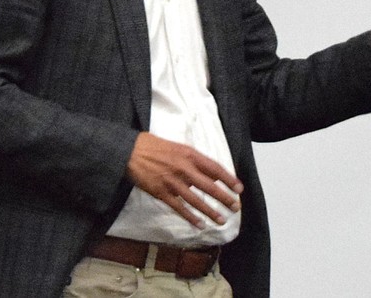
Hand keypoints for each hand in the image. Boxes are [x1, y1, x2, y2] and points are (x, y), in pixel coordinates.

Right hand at [126, 132, 243, 226]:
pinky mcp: (161, 193)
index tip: (239, 188)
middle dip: (224, 198)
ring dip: (210, 211)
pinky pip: (179, 207)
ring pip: (196, 200)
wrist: (131, 151)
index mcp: (190, 155)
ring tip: (221, 220)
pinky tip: (199, 224)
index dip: (229, 179)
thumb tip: (212, 174)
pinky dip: (190, 217)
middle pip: (209, 186)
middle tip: (235, 207)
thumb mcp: (180, 148)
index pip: (215, 169)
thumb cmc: (156, 147)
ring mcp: (172, 182)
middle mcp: (184, 168)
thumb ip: (196, 160)